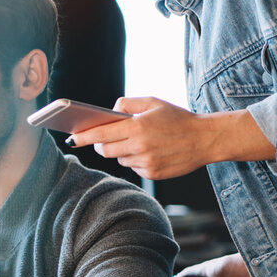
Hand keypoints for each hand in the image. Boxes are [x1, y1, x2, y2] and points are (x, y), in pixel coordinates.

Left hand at [67, 97, 274, 179]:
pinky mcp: (153, 174)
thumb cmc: (177, 117)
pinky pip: (133, 167)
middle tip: (103, 137)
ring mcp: (146, 163)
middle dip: (100, 144)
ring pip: (118, 159)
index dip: (83, 137)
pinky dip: (134, 159)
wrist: (205, 139)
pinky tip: (149, 151)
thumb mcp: (153, 102)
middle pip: (104, 150)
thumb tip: (108, 112)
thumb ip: (127, 104)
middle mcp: (140, 147)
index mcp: (138, 127)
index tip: (71, 138)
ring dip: (120, 151)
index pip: (101, 134)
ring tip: (136, 141)